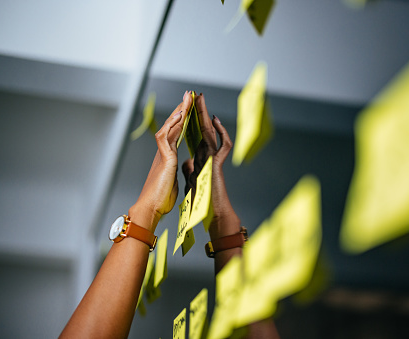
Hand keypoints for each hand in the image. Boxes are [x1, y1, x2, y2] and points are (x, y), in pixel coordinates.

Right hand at [130, 91, 192, 231]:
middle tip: (189, 95)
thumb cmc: (160, 199)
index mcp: (167, 157)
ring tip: (187, 98)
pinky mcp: (164, 159)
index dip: (182, 120)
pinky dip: (172, 125)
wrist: (150, 209)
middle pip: (173, 126)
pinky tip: (180, 115)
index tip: (188, 108)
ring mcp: (162, 154)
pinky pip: (166, 137)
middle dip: (182, 109)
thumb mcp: (171, 181)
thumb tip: (176, 169)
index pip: (176, 133)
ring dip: (179, 111)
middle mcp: (163, 153)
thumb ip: (173, 172)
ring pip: (170, 127)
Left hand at [181, 93, 239, 239]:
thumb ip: (191, 169)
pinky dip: (221, 133)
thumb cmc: (201, 201)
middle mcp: (207, 155)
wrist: (210, 213)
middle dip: (198, 111)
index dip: (190, 121)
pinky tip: (215, 121)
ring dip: (206, 115)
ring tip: (201, 100)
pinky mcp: (217, 164)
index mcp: (200, 158)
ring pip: (212, 132)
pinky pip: (223, 145)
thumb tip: (188, 162)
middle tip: (195, 95)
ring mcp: (213, 159)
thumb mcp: (191, 181)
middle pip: (203, 128)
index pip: (194, 134)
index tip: (185, 108)